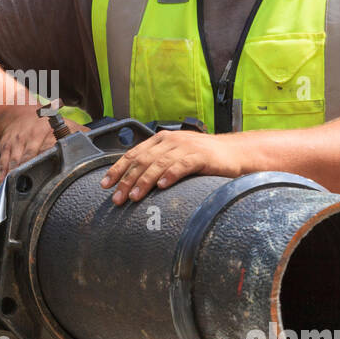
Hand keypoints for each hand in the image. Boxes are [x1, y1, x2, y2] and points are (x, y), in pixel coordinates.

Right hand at [0, 107, 88, 187]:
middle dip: (30, 172)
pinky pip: (3, 162)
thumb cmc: (46, 123)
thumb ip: (82, 135)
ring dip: (15, 176)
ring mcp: (18, 143)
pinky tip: (1, 186)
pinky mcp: (6, 147)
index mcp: (49, 134)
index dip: (49, 162)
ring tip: (14, 192)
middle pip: (31, 157)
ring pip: (16, 161)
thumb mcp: (66, 124)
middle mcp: (32, 137)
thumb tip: (100, 148)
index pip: (50, 149)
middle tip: (31, 191)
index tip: (52, 177)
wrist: (19, 112)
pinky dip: (2, 174)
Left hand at [100, 131, 238, 204]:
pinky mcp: (201, 156)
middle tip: (117, 199)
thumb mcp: (175, 156)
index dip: (117, 169)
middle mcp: (170, 140)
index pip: (133, 154)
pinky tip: (162, 186)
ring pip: (159, 164)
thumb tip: (132, 182)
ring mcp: (186, 147)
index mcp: (160, 140)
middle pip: (143, 161)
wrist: (234, 152)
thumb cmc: (202, 158)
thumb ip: (156, 163)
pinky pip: (182, 165)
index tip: (105, 185)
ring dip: (144, 181)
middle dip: (127, 180)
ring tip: (135, 197)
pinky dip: (170, 175)